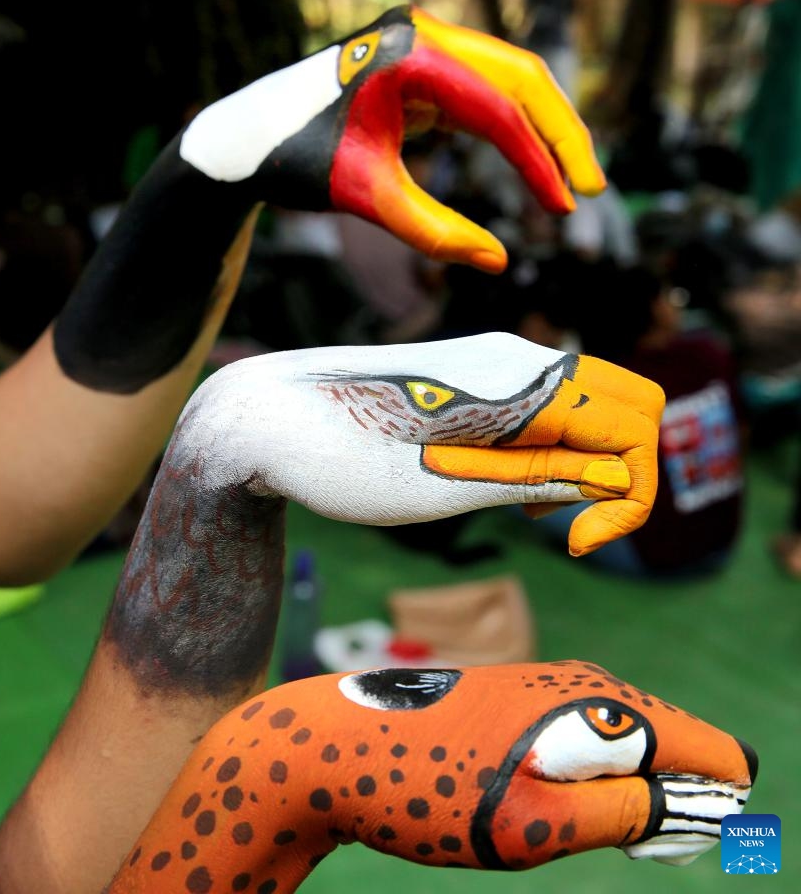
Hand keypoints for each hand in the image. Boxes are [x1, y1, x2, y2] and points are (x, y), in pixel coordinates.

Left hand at [110, 661, 754, 890]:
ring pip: (617, 740)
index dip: (715, 793)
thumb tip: (680, 802)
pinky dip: (583, 774)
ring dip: (621, 789)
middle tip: (637, 839)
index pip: (701, 744)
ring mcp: (537, 685)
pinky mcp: (507, 700)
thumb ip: (621, 815)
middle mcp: (573, 682)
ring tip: (576, 820)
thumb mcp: (534, 826)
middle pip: (664, 740)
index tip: (698, 829)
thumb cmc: (425, 790)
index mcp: (593, 706)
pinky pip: (575, 736)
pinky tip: (547, 796)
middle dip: (669, 797)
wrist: (324, 750)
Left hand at [179, 5, 605, 271]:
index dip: (538, 163)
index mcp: (410, 56)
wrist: (245, 138)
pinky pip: (480, 87)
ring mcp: (420, 42)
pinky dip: (507, 125)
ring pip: (506, 77)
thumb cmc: (296, 163)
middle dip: (560, 134)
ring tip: (568, 182)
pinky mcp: (417, 60)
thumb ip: (433, 232)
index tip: (563, 209)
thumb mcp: (367, 199)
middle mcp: (421, 34)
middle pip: (520, 77)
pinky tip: (526, 162)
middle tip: (589, 190)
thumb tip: (498, 261)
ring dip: (540, 128)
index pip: (498, 109)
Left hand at [197, 333, 661, 554]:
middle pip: (631, 404)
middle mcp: (517, 356)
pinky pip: (545, 403)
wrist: (265, 418)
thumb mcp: (443, 488)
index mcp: (518, 382)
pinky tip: (497, 480)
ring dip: (582, 460)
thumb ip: (538, 479)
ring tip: (516, 504)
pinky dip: (548, 446)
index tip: (575, 544)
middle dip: (619, 471)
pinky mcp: (473, 372)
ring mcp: (494, 359)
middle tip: (555, 521)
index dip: (630, 498)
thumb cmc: (343, 460)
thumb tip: (620, 481)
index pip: (637, 428)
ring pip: (589, 403)